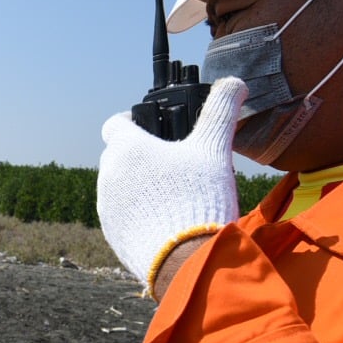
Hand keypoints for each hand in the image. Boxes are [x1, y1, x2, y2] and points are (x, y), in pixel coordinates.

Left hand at [96, 78, 244, 295]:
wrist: (185, 259)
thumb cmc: (198, 198)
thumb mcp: (214, 149)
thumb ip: (222, 111)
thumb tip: (235, 83)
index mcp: (127, 148)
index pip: (116, 123)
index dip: (133, 121)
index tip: (152, 129)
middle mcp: (109, 174)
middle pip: (118, 155)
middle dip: (139, 156)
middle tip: (170, 164)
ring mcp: (107, 206)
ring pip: (118, 185)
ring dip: (136, 185)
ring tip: (169, 194)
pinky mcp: (111, 233)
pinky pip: (120, 214)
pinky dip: (136, 212)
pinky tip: (163, 219)